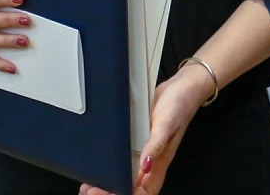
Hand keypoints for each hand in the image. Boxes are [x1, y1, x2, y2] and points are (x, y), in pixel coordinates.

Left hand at [78, 60, 215, 194]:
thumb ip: (156, 145)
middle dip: (110, 192)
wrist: (181, 85)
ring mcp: (143, 152)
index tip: (105, 192)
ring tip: (87, 184)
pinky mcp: (136, 141)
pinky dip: (109, 166)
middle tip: (89, 190)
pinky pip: (122, 159)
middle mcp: (150, 162)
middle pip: (131, 188)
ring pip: (125, 176)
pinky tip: (96, 167)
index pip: (144, 191)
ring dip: (107, 184)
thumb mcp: (167, 125)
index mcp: (160, 162)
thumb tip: (146, 166)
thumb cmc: (179, 105)